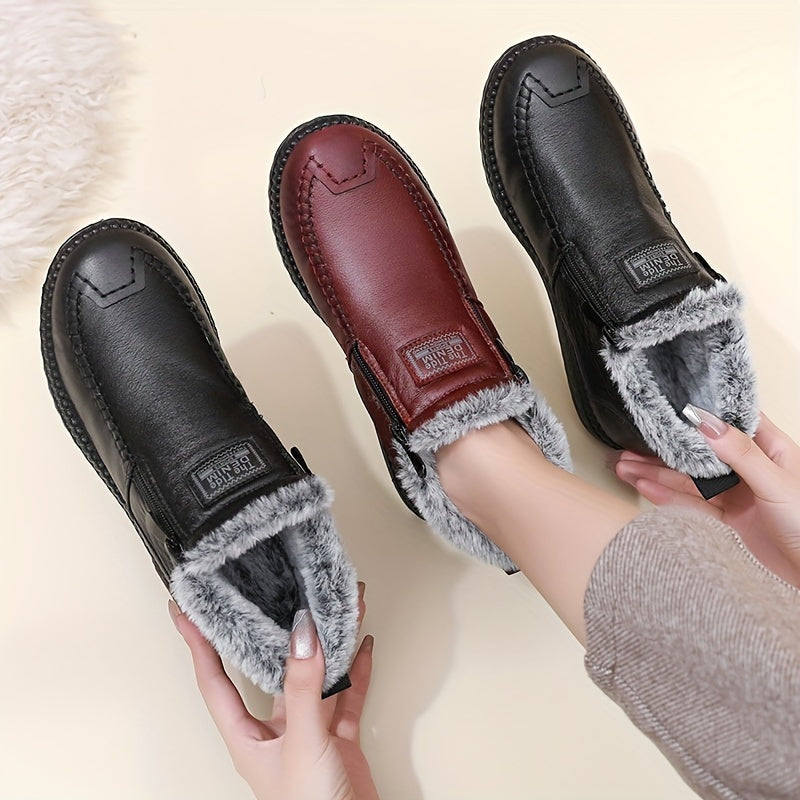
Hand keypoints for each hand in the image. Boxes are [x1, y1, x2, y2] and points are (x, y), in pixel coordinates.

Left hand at [170, 582, 378, 799]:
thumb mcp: (304, 743)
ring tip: (332, 605)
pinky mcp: (339, 738)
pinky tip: (361, 644)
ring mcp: (308, 733)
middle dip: (276, 630)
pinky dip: (356, 668)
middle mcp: (275, 730)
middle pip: (271, 667)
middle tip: (272, 592)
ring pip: (315, 676)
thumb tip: (301, 635)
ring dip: (326, 642)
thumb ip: (304, 688)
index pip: (215, 680)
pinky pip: (348, 694)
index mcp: (247, 736)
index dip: (198, 644)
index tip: (186, 610)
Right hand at [611, 408, 799, 585]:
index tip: (667, 410)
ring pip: (689, 480)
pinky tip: (645, 488)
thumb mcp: (776, 484)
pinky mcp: (727, 521)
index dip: (698, 416)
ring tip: (625, 468)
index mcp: (769, 450)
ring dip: (656, 474)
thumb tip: (709, 424)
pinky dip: (666, 497)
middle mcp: (750, 470)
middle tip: (629, 447)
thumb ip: (741, 455)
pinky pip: (691, 505)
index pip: (729, 423)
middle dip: (662, 451)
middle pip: (698, 454)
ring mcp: (737, 495)